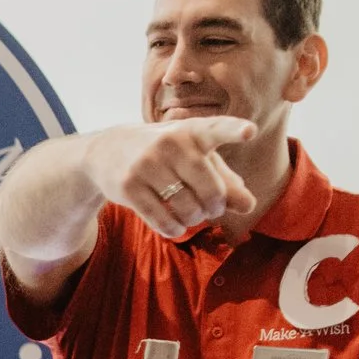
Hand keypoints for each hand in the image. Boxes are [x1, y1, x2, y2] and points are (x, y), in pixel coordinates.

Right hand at [82, 118, 257, 237]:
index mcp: (193, 131)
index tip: (250, 132)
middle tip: (213, 209)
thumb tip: (248, 205)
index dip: (234, 131)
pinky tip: (176, 226)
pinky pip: (162, 220)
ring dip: (195, 219)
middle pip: (210, 190)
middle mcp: (169, 144)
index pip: (217, 129)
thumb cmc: (165, 154)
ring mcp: (146, 165)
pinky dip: (175, 229)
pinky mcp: (128, 187)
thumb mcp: (196, 158)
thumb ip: (225, 179)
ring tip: (192, 215)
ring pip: (187, 209)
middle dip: (216, 207)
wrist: (108, 151)